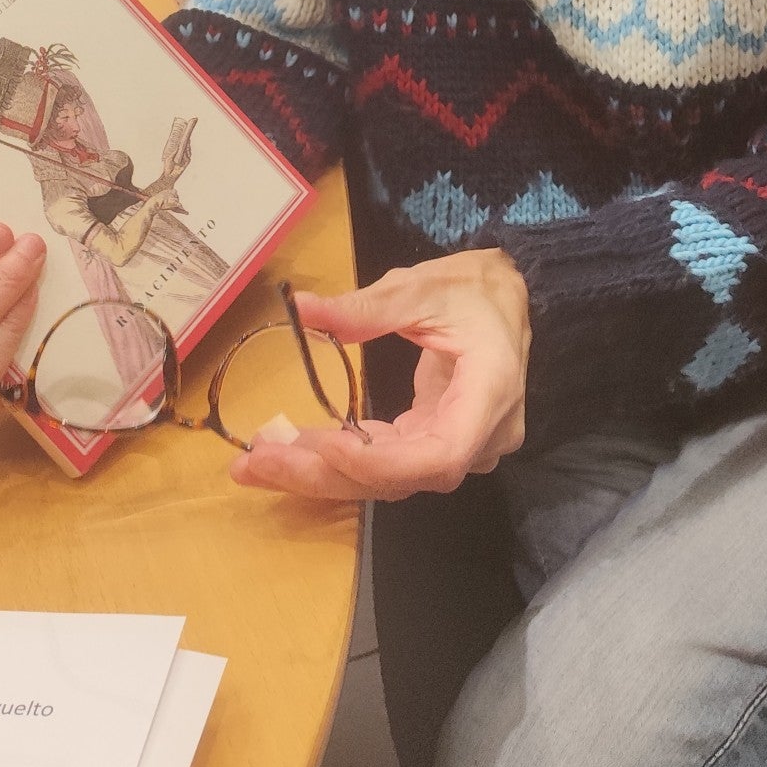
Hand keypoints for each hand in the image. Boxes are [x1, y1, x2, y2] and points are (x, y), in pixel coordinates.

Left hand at [229, 250, 529, 502]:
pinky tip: (293, 450)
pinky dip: (339, 458)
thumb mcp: (422, 287)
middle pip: (402, 478)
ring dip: (321, 472)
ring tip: (256, 462)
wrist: (510, 298)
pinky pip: (387, 463)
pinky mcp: (435, 444)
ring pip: (388, 479)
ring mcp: (459, 447)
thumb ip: (365, 306)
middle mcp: (479, 437)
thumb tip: (300, 307)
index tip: (325, 444)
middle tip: (256, 461)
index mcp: (489, 393)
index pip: (438, 455)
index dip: (380, 462)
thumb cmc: (476, 288)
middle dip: (325, 472)